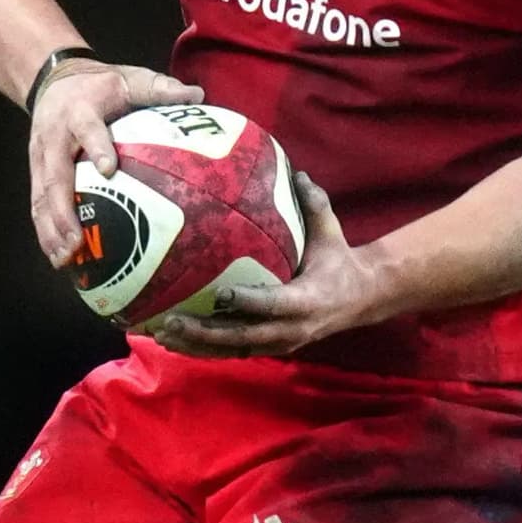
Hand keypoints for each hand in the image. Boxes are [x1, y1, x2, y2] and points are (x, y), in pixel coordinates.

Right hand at [28, 60, 205, 266]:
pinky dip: (46, 232)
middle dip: (63, 210)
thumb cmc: (100, 84)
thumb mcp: (129, 77)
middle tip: (77, 241)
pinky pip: (38, 204)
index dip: (97, 147)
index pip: (88, 128)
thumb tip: (198, 96)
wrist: (52, 79)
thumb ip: (159, 88)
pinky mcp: (36, 171)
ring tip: (64, 259)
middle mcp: (55, 136)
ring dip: (50, 229)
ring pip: (41, 196)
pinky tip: (59, 258)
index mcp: (80, 111)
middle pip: (55, 175)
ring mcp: (41, 156)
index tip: (109, 168)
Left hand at [148, 173, 388, 356]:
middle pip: (243, 337)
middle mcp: (292, 329)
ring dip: (196, 345)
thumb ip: (313, 204)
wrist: (360, 299)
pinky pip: (232, 351)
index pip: (274, 304)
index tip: (221, 293)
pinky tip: (173, 339)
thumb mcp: (331, 232)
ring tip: (161, 335)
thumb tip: (296, 171)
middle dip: (205, 332)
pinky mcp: (269, 347)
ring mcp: (279, 343)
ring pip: (232, 350)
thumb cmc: (338, 260)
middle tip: (170, 321)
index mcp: (308, 300)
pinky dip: (203, 348)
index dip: (248, 301)